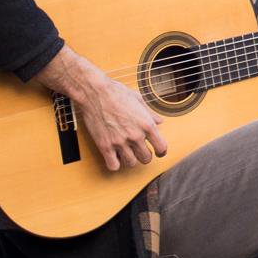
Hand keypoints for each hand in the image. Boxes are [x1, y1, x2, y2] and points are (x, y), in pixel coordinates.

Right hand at [39, 45, 166, 172]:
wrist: (95, 92)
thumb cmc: (116, 93)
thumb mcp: (139, 100)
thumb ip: (150, 113)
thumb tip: (160, 121)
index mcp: (147, 124)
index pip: (161, 147)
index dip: (161, 152)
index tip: (158, 152)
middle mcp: (135, 135)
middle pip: (146, 158)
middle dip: (145, 156)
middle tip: (140, 152)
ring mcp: (120, 142)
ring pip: (131, 163)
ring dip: (130, 160)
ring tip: (127, 153)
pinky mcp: (105, 146)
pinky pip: (113, 165)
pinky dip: (114, 164)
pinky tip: (114, 157)